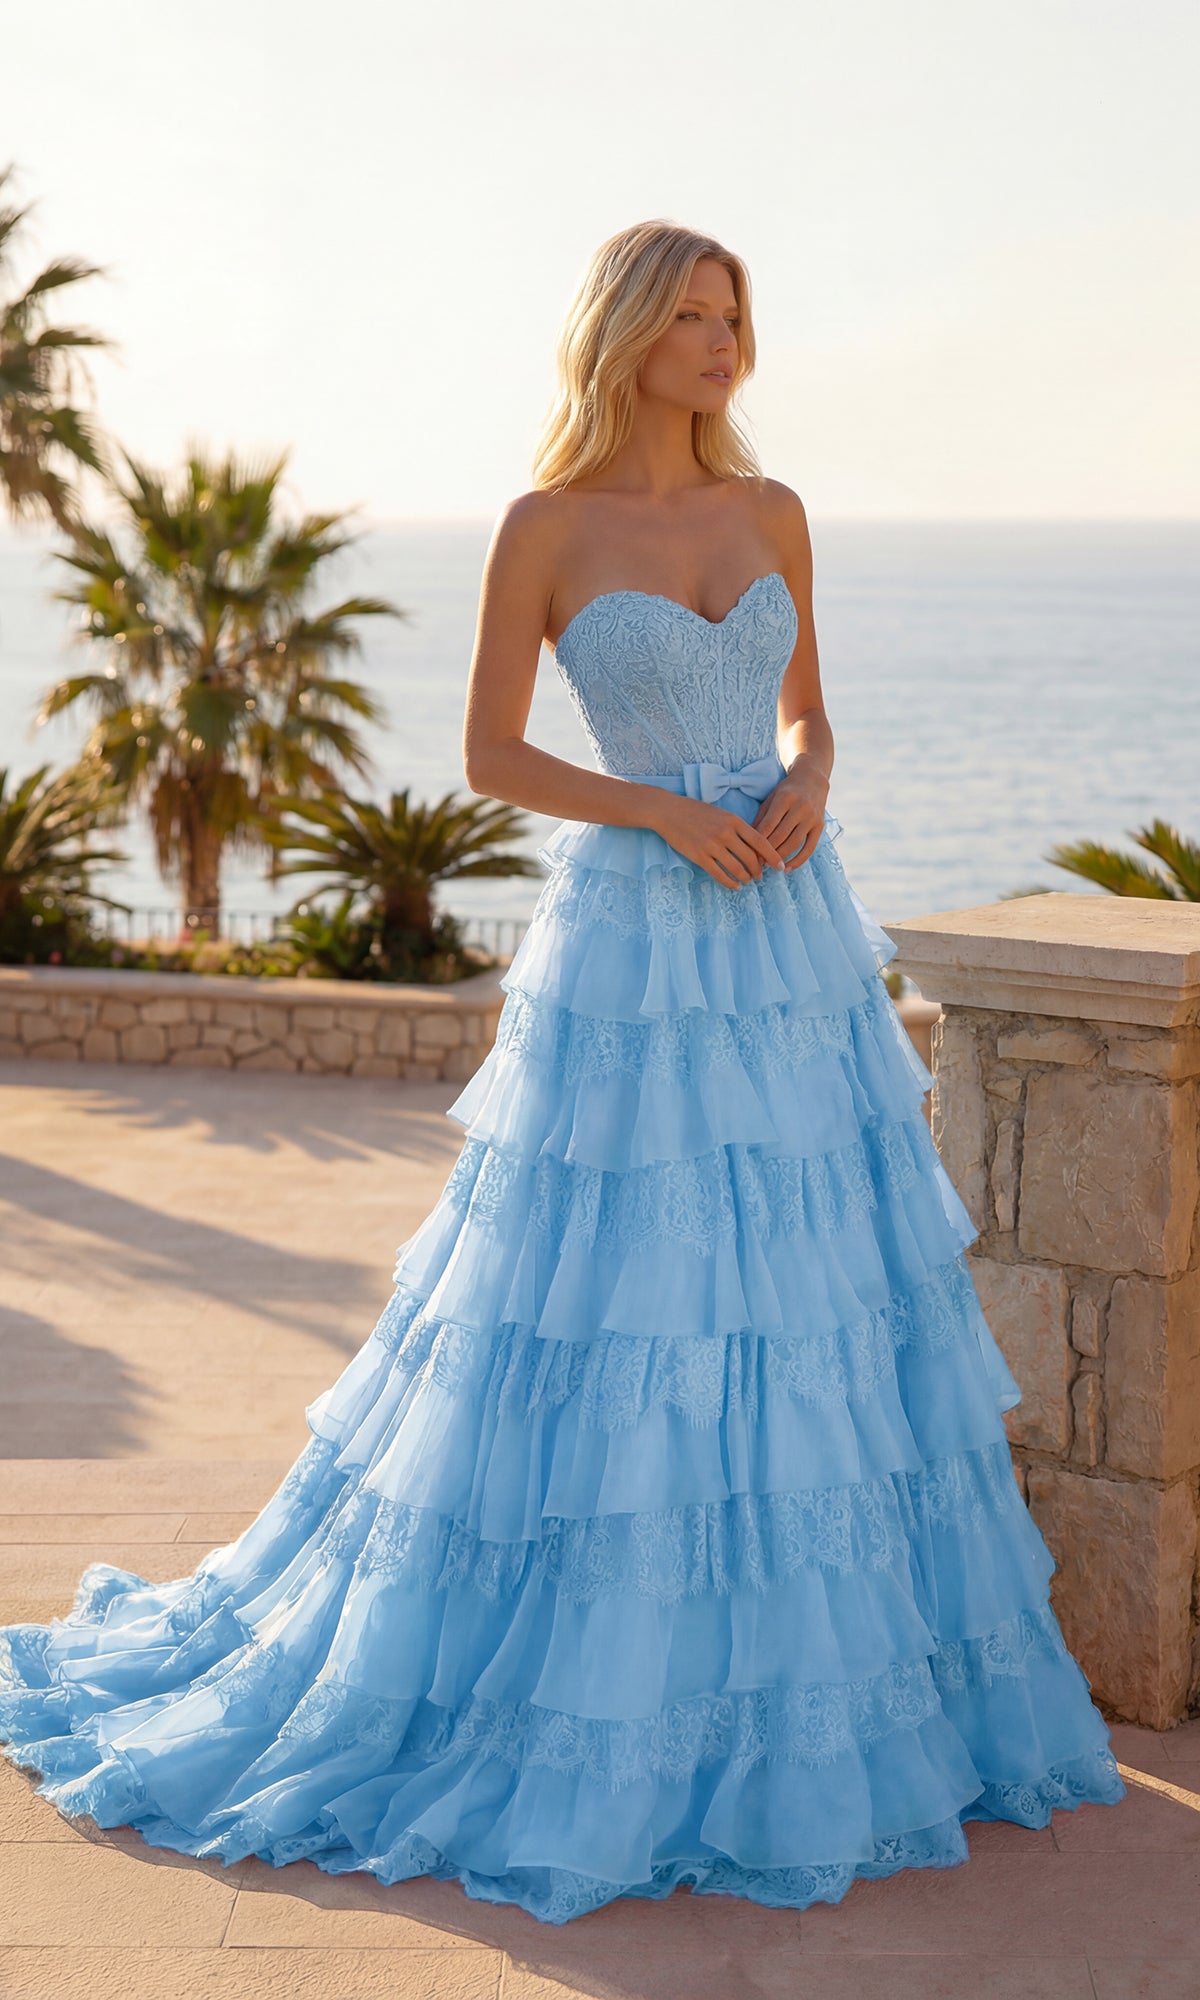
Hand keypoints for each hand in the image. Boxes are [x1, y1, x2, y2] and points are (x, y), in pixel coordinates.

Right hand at [646, 792, 786, 889]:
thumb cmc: (695, 811)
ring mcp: (712, 846)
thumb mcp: (721, 813)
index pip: (761, 842)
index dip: (773, 856)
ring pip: (737, 868)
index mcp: (734, 821)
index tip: (780, 866)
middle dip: (759, 870)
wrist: (668, 811)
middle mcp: (725, 833)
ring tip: (748, 881)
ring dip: (746, 878)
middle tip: (761, 876)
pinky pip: (720, 874)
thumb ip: (737, 827)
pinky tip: (735, 886)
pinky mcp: (699, 856)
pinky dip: (730, 883)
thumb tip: (754, 846)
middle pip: (751, 858)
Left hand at [750, 757, 829, 871]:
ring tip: (770, 866)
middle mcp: (800, 807)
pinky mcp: (820, 826)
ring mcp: (812, 817)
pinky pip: (809, 848)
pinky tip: (787, 868)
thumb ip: (761, 818)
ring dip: (781, 857)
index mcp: (785, 798)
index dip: (758, 842)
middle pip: (781, 836)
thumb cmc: (786, 791)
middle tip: (758, 864)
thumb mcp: (771, 798)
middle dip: (768, 852)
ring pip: (794, 843)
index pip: (769, 825)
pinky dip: (798, 860)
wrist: (812, 780)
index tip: (750, 854)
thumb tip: (750, 842)